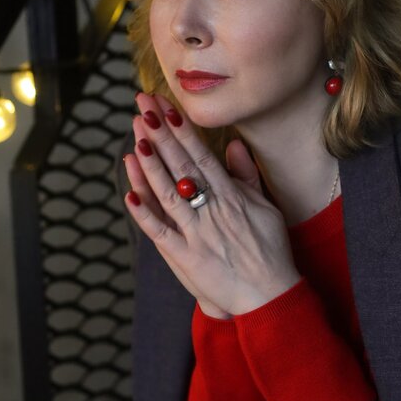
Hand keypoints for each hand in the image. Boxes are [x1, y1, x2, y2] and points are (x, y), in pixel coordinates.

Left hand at [123, 92, 300, 317]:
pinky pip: (161, 234)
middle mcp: (213, 211)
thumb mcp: (265, 207)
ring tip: (135, 137)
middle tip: (143, 107)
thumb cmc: (270, 249)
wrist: (272, 294)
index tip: (167, 106)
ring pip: (169, 194)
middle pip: (182, 166)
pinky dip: (145, 215)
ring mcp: (198, 234)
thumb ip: (247, 176)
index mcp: (232, 197)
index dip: (183, 130)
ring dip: (150, 165)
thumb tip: (234, 145)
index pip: (202, 156)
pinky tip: (129, 194)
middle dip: (161, 135)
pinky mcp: (188, 259)